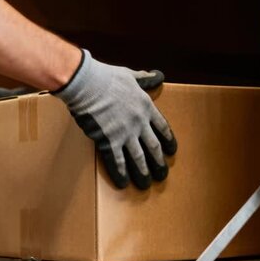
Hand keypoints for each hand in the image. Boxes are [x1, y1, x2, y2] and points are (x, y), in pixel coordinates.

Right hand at [54, 49, 176, 189]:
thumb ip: (145, 79)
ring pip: (138, 158)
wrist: (88, 84)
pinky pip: (117, 161)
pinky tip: (124, 183)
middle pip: (153, 147)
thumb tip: (159, 76)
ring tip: (146, 185)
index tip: (172, 151)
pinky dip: (121, 173)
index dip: (168, 140)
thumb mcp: (131, 76)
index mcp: (146, 107)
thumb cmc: (107, 77)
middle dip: (159, 163)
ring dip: (143, 172)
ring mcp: (125, 134)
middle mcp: (139, 123)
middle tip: (162, 175)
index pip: (162, 127)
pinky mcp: (108, 141)